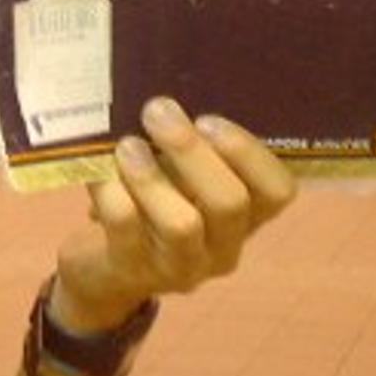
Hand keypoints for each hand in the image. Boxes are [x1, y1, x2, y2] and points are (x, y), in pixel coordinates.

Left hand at [55, 98, 294, 330]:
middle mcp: (222, 248)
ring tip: (127, 146)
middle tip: (157, 112)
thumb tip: (168, 105)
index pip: (277, 191)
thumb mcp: (182, 178)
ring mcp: (179, 267)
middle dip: (192, 151)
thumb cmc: (154, 204)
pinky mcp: (132, 270)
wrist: (107, 268)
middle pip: (229, 203)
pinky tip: (98, 169)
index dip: (248, 152)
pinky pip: (126, 227)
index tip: (207, 119)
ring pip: (182, 224)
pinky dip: (111, 191)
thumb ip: (190, 148)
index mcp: (247, 218)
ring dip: (152, 176)